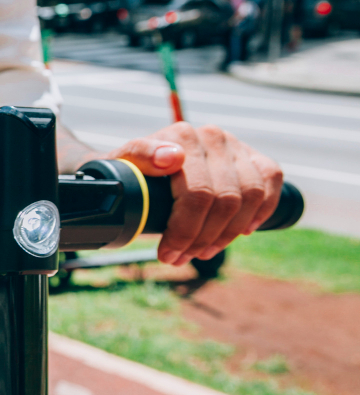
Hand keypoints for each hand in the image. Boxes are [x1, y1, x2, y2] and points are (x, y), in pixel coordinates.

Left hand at [104, 122, 282, 265]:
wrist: (139, 165)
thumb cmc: (131, 172)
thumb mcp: (121, 164)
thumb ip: (139, 154)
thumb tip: (172, 158)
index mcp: (181, 136)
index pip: (197, 194)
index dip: (185, 231)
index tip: (167, 254)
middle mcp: (212, 137)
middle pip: (224, 200)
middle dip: (203, 239)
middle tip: (180, 258)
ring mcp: (235, 146)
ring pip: (250, 196)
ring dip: (228, 233)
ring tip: (203, 251)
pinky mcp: (253, 156)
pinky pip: (271, 181)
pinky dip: (262, 210)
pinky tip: (243, 231)